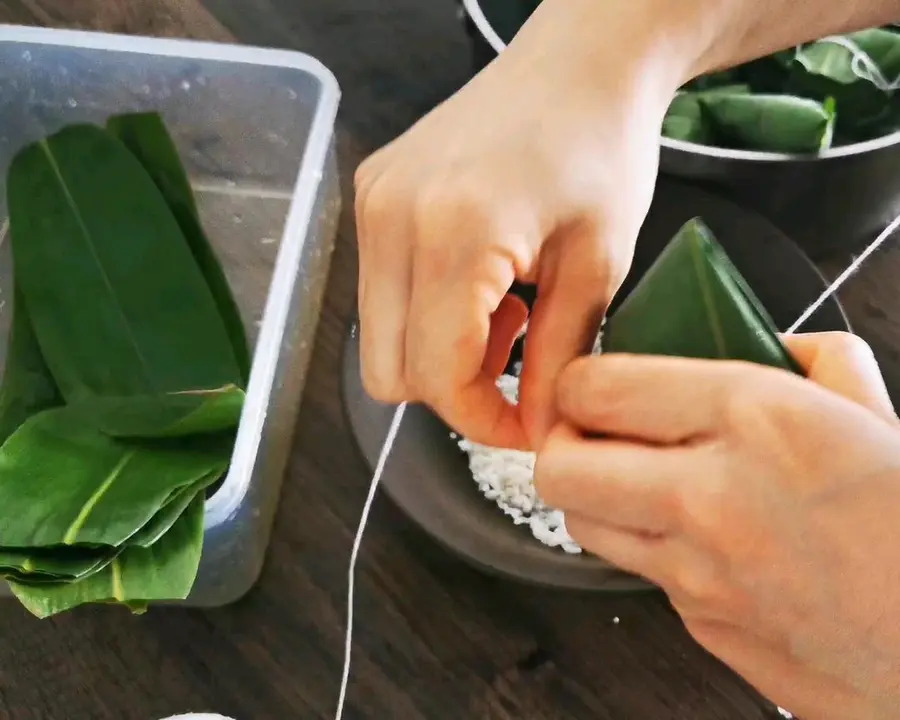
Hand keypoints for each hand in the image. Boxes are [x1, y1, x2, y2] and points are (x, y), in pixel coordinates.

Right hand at [354, 0, 689, 448]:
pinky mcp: (370, 196)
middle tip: (518, 366)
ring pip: (377, 340)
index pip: (434, 376)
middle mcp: (391, 219)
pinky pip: (380, 294)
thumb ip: (557, 360)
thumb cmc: (602, 147)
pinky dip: (425, 313)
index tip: (525, 424)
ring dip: (438, 353)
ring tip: (506, 315)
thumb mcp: (598, 266)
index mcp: (453, 234)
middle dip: (453, 391)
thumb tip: (532, 434)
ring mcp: (372, 204)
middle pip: (388, 372)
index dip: (481, 420)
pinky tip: (481, 284)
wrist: (579, 62)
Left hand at [534, 332, 899, 718]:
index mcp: (756, 420)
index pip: (596, 388)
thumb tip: (771, 340)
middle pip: (559, 465)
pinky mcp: (700, 622)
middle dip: (561, 442)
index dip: (578, 382)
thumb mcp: (877, 413)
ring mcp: (698, 570)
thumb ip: (816, 360)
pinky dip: (650, 548)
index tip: (589, 384)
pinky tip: (695, 537)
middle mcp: (712, 496)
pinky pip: (639, 572)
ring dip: (594, 495)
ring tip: (634, 482)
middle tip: (590, 434)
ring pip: (581, 523)